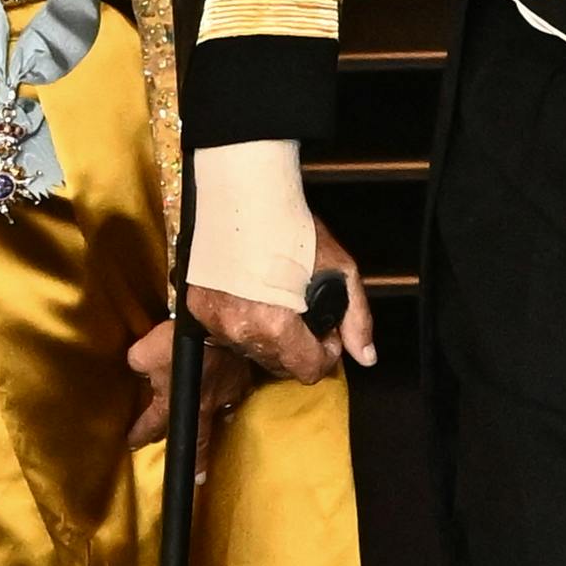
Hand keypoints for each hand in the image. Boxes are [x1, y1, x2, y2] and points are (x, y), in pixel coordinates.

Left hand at [125, 322, 257, 470]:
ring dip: (216, 424)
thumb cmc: (176, 341)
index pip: (152, 426)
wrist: (214, 326)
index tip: (132, 444)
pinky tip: (236, 397)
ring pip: (221, 417)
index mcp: (172, 405)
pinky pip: (238, 392)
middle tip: (199, 476)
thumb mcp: (142, 353)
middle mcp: (201, 408)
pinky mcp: (242, 379)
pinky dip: (235, 396)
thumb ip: (137, 365)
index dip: (140, 435)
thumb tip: (140, 367)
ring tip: (219, 431)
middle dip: (194, 457)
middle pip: (196, 440)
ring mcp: (225, 395)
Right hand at [185, 214, 375, 385]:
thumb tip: (365, 355)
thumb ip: (356, 319)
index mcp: (276, 325)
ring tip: (279, 300)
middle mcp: (241, 329)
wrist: (246, 195)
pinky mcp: (199, 308)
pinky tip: (254, 294)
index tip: (326, 334)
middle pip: (279, 364)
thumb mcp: (340, 270)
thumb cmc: (289, 225)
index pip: (307, 370)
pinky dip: (243, 320)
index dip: (325, 354)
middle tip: (304, 313)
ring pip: (252, 349)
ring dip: (269, 336)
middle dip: (298, 346)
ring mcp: (216, 320)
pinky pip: (227, 331)